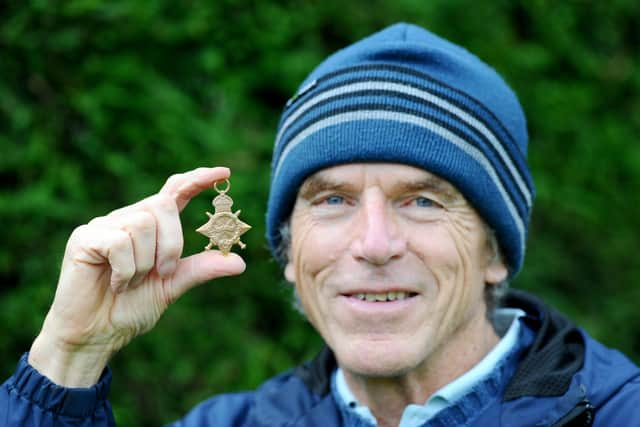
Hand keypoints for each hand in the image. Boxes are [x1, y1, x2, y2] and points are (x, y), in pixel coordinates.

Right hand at [28, 167, 245, 386]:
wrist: (96, 335)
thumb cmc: (131, 308)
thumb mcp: (173, 286)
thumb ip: (202, 269)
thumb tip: (240, 263)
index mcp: (151, 226)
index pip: (175, 191)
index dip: (197, 179)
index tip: (224, 173)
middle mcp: (127, 218)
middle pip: (163, 205)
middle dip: (173, 243)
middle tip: (164, 273)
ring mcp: (104, 226)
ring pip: (143, 223)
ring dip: (146, 262)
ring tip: (133, 282)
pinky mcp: (84, 239)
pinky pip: (119, 241)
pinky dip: (127, 270)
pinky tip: (118, 285)